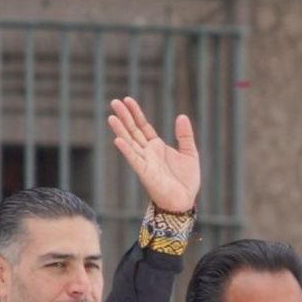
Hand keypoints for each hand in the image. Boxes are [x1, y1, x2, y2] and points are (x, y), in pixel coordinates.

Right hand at [107, 97, 200, 214]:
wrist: (184, 201)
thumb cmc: (186, 180)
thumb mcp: (190, 153)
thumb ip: (185, 136)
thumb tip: (182, 116)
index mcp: (157, 146)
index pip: (143, 126)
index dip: (136, 113)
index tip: (127, 100)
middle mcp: (147, 152)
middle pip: (133, 131)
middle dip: (124, 117)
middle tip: (114, 102)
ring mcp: (144, 162)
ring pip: (130, 143)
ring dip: (120, 130)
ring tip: (111, 117)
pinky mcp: (145, 173)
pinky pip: (134, 160)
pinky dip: (126, 150)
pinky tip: (118, 140)